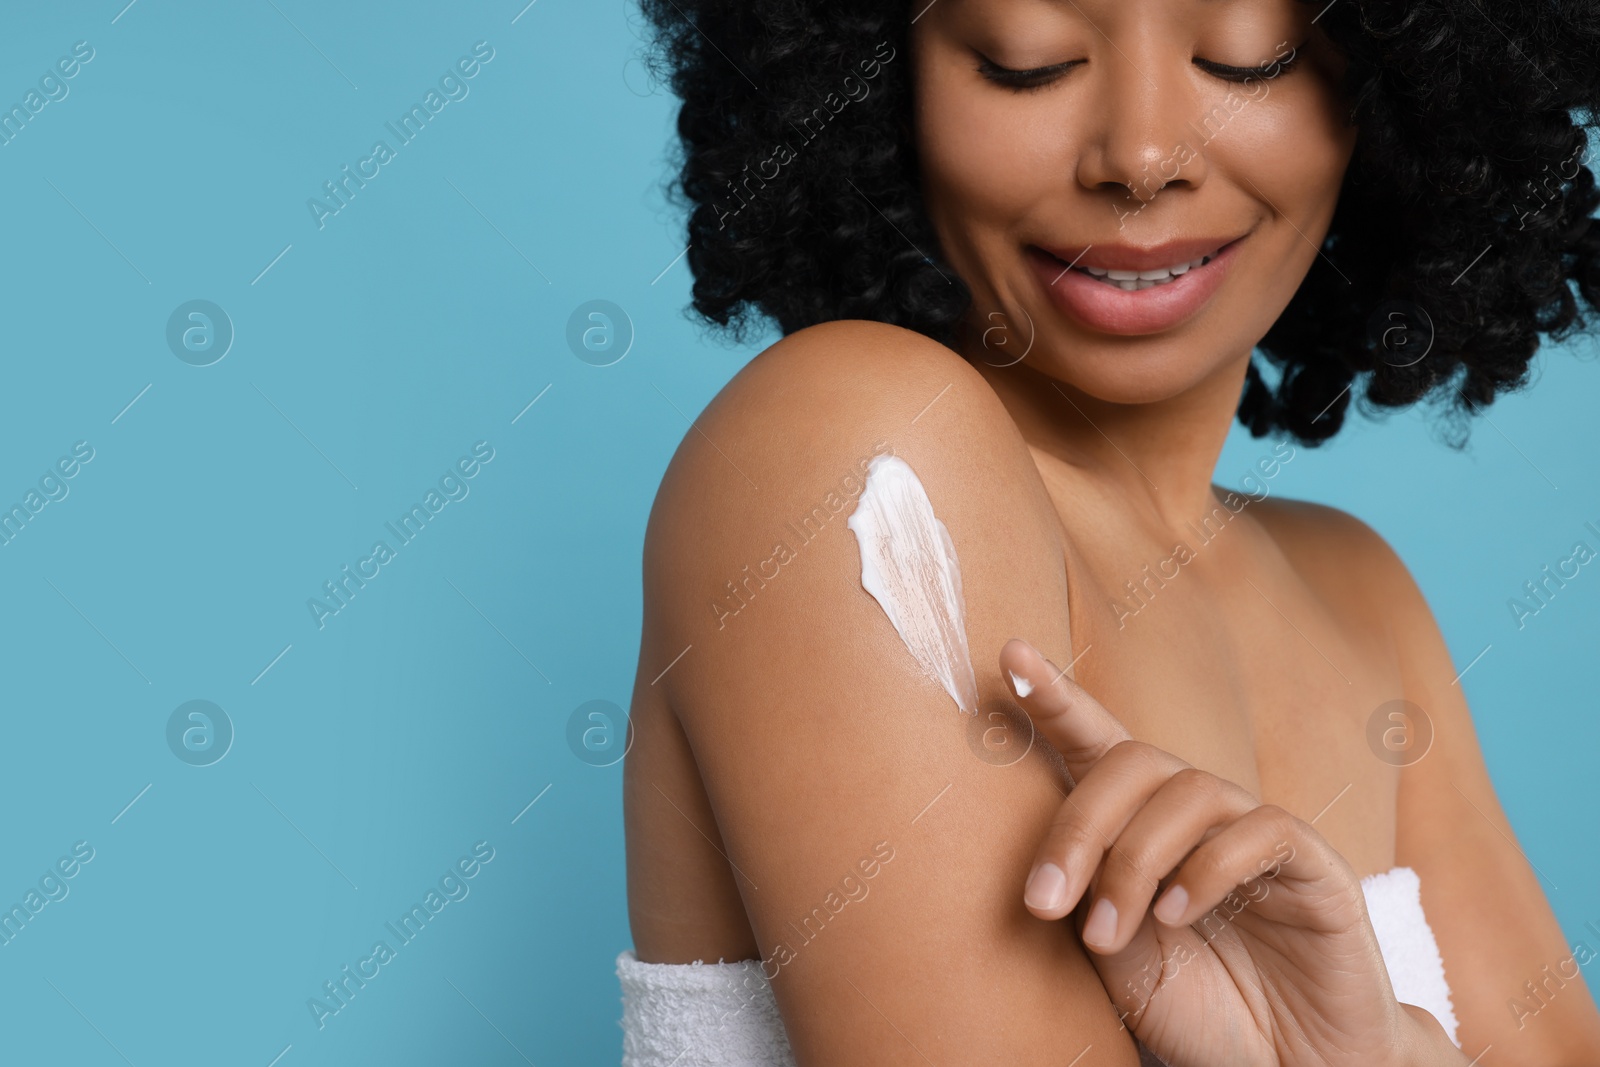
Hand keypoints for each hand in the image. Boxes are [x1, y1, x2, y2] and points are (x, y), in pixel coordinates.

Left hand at [999, 637, 1438, 1066]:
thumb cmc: (1199, 1007)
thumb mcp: (1115, 954)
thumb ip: (1082, 897)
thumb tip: (1035, 860)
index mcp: (1141, 825)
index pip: (1096, 741)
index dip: (1056, 697)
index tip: (1011, 657)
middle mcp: (1197, 814)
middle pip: (1131, 762)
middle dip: (1074, 828)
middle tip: (1041, 905)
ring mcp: (1257, 832)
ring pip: (1187, 792)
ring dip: (1131, 863)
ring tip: (1110, 935)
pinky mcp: (1316, 864)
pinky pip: (1260, 830)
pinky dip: (1207, 868)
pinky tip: (1178, 915)